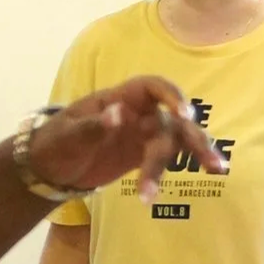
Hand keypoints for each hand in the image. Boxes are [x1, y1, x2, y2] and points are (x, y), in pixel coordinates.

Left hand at [29, 77, 222, 200]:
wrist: (47, 168)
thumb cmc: (54, 142)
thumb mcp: (68, 135)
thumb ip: (93, 126)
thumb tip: (119, 114)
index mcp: (120, 97)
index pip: (153, 87)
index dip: (171, 96)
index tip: (183, 114)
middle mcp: (137, 112)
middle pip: (173, 119)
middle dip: (193, 135)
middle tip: (208, 156)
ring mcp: (142, 133)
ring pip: (175, 140)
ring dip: (195, 153)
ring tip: (215, 170)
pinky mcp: (142, 154)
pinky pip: (167, 158)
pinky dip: (180, 167)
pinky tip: (206, 175)